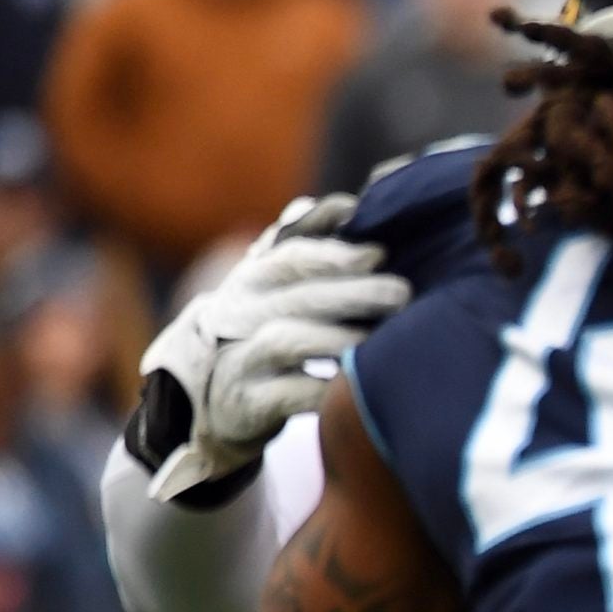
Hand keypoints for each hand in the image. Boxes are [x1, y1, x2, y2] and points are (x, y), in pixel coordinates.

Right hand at [136, 194, 411, 497]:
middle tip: (400, 292)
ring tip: (377, 338)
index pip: (289, 256)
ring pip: (286, 340)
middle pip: (295, 295)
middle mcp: (240, 314)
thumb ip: (303, 247)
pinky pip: (289, 396)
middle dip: (351, 291)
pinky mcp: (248, 404)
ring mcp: (239, 359)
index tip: (378, 251)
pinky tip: (353, 385)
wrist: (212, 406)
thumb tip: (336, 204)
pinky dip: (323, 391)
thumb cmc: (264, 334)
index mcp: (253, 279)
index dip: (331, 251)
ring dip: (336, 338)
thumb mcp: (273, 289)